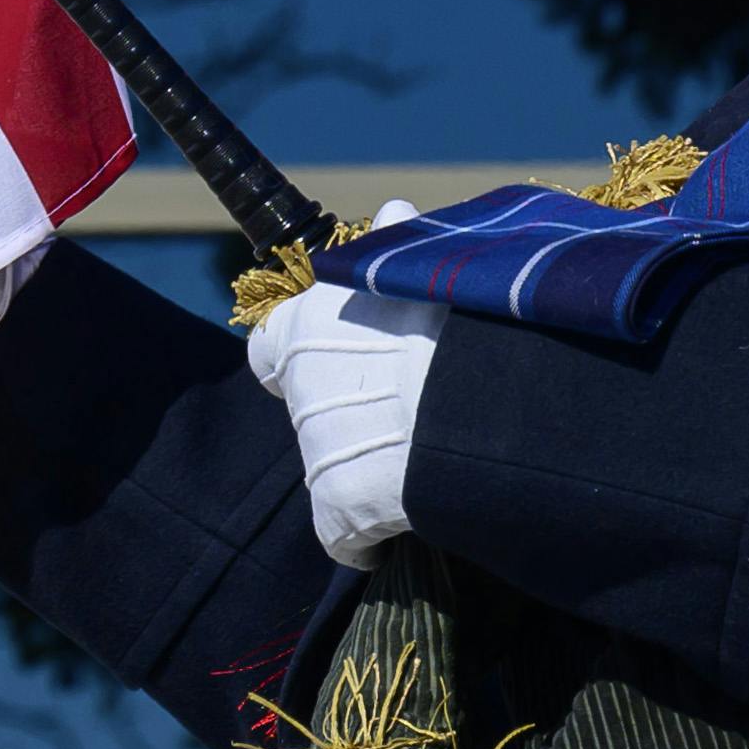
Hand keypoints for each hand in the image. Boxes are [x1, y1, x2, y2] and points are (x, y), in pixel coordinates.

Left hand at [245, 243, 444, 561]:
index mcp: (302, 328)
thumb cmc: (457, 317)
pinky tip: (405, 524)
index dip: (302, 359)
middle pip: (310, 412)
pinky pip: (346, 536)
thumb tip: (393, 212)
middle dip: (349, 416)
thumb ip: (396, 246)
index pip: (268, 348)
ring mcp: (315, 452)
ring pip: (332, 469)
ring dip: (366, 470)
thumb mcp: (421, 264)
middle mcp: (297, 388)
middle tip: (405, 414)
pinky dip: (369, 535)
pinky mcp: (338, 510)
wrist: (479, 393)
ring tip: (422, 462)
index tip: (336, 365)